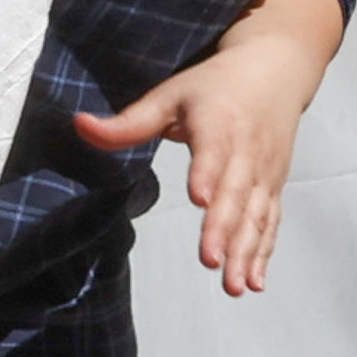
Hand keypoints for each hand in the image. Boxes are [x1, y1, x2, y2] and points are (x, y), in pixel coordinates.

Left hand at [73, 0, 348, 297]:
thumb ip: (129, 121)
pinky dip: (264, 252)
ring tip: (233, 286)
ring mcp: (264, 173)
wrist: (276, 70)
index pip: (213, 151)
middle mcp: (246, 151)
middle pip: (236, 194)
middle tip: (210, 261)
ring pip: (256, 216)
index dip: (208, 174)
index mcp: (218, 124)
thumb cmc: (217, 85)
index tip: (200, 199)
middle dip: (224, 230)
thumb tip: (80, 125)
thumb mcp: (171, 95)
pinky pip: (270, 222)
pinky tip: (254, 282)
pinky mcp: (273, 186)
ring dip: (246, 252)